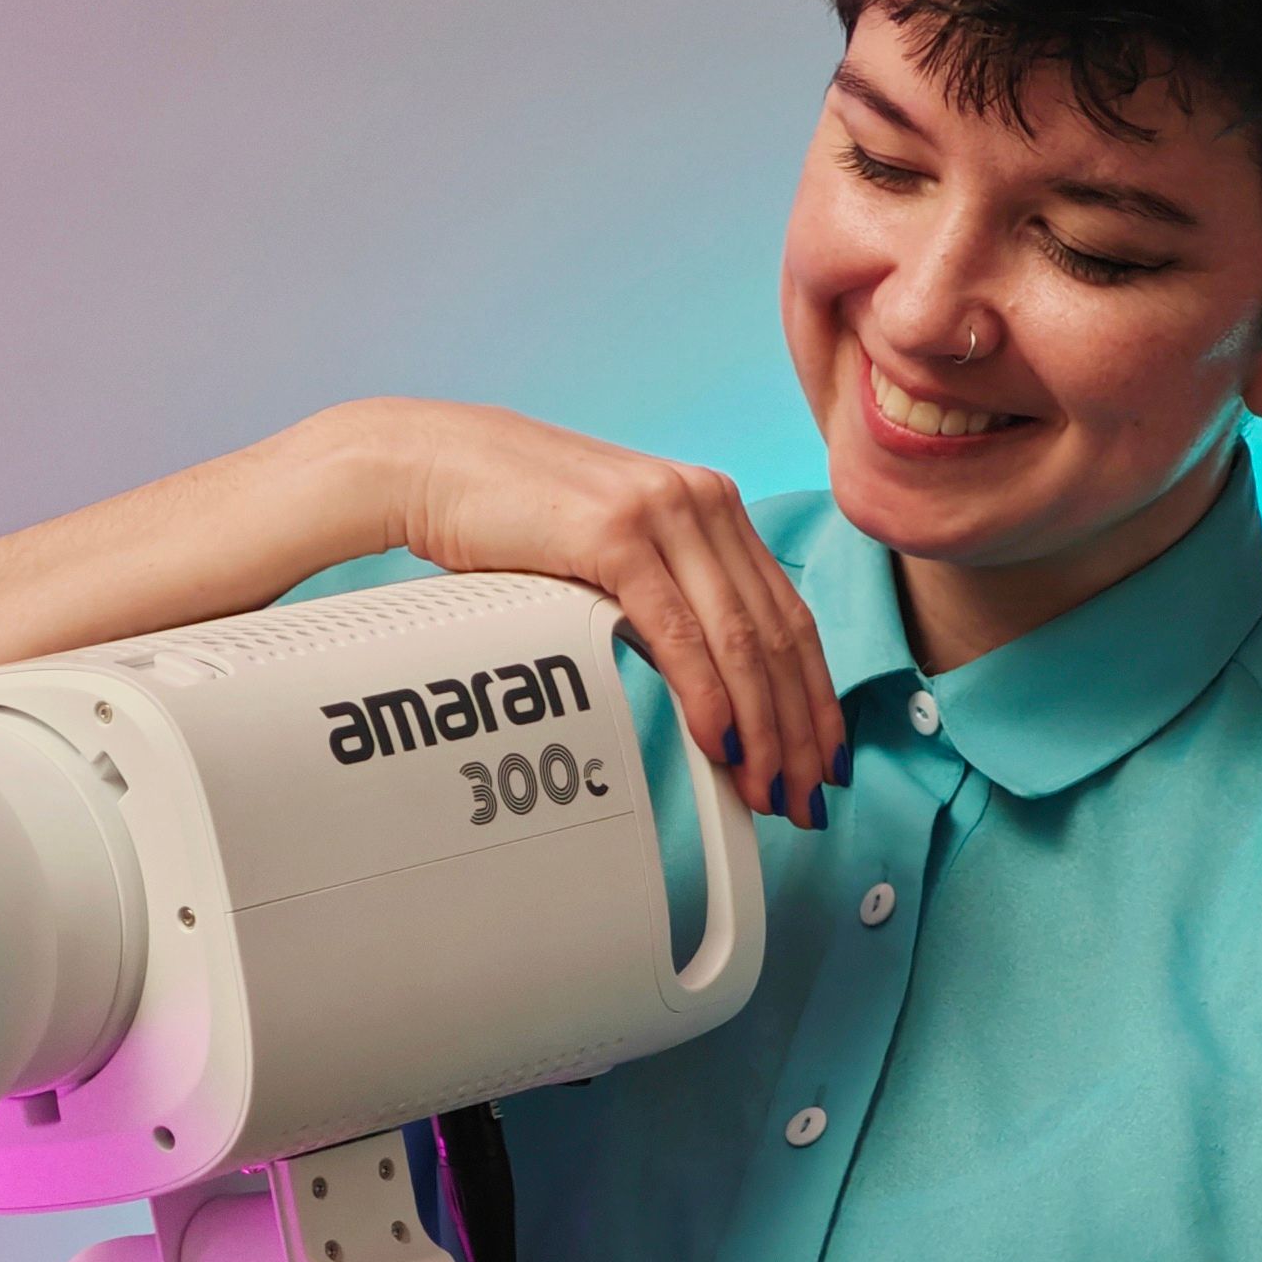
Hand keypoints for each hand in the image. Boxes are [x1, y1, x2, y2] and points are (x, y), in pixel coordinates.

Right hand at [336, 399, 847, 823]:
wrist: (438, 464)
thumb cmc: (515, 517)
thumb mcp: (616, 554)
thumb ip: (668, 596)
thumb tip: (711, 684)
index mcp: (713, 506)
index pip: (790, 618)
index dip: (816, 698)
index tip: (823, 759)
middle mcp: (704, 501)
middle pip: (779, 637)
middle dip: (798, 730)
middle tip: (804, 797)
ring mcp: (665, 512)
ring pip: (741, 641)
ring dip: (762, 728)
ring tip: (766, 789)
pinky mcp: (616, 533)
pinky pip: (679, 632)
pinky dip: (707, 695)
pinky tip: (719, 742)